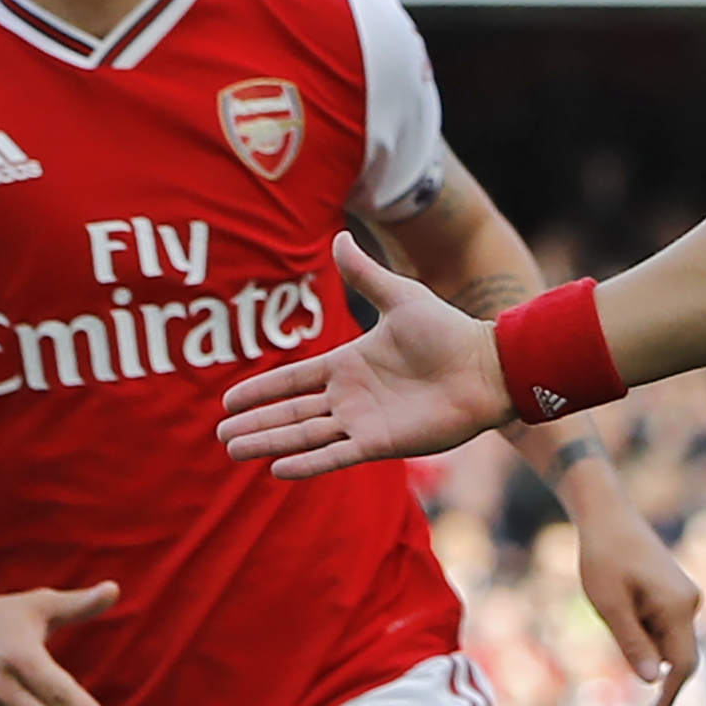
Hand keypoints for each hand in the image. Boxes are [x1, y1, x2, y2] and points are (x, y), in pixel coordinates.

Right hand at [218, 234, 512, 477]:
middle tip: (219, 434)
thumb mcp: (400, 297)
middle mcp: (350, 397)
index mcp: (349, 364)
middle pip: (292, 412)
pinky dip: (308, 463)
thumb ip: (366, 276)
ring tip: (234, 449)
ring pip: (306, 435)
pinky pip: (336, 455)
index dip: (262, 389)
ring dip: (270, 442)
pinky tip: (277, 468)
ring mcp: (363, 422)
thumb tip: (340, 236)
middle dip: (256, 422)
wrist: (487, 367)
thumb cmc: (449, 331)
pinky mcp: (381, 443)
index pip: (294, 379)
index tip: (227, 401)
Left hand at [573, 495, 703, 705]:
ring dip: (639, 641)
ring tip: (609, 604)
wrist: (608, 516)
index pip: (683, 666)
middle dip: (649, 665)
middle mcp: (690, 603)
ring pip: (666, 639)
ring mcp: (685, 596)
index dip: (670, 697)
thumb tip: (652, 680)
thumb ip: (632, 643)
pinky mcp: (675, 592)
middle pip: (677, 654)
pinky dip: (642, 628)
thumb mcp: (610, 606)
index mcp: (678, 608)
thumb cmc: (603, 558)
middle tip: (614, 639)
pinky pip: (663, 624)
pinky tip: (618, 599)